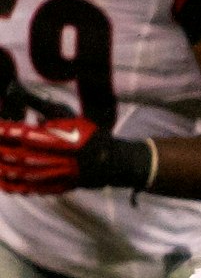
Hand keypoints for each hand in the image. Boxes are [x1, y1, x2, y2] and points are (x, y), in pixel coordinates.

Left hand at [0, 116, 152, 193]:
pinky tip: (4, 182)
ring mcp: (58, 174)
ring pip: (23, 173)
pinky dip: (15, 186)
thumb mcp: (64, 113)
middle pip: (19, 155)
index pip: (23, 134)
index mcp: (57, 137)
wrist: (111, 161)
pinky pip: (32, 188)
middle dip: (0, 150)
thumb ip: (37, 103)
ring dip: (4, 169)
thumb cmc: (86, 134)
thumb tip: (14, 88)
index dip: (5, 131)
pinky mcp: (58, 186)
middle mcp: (56, 157)